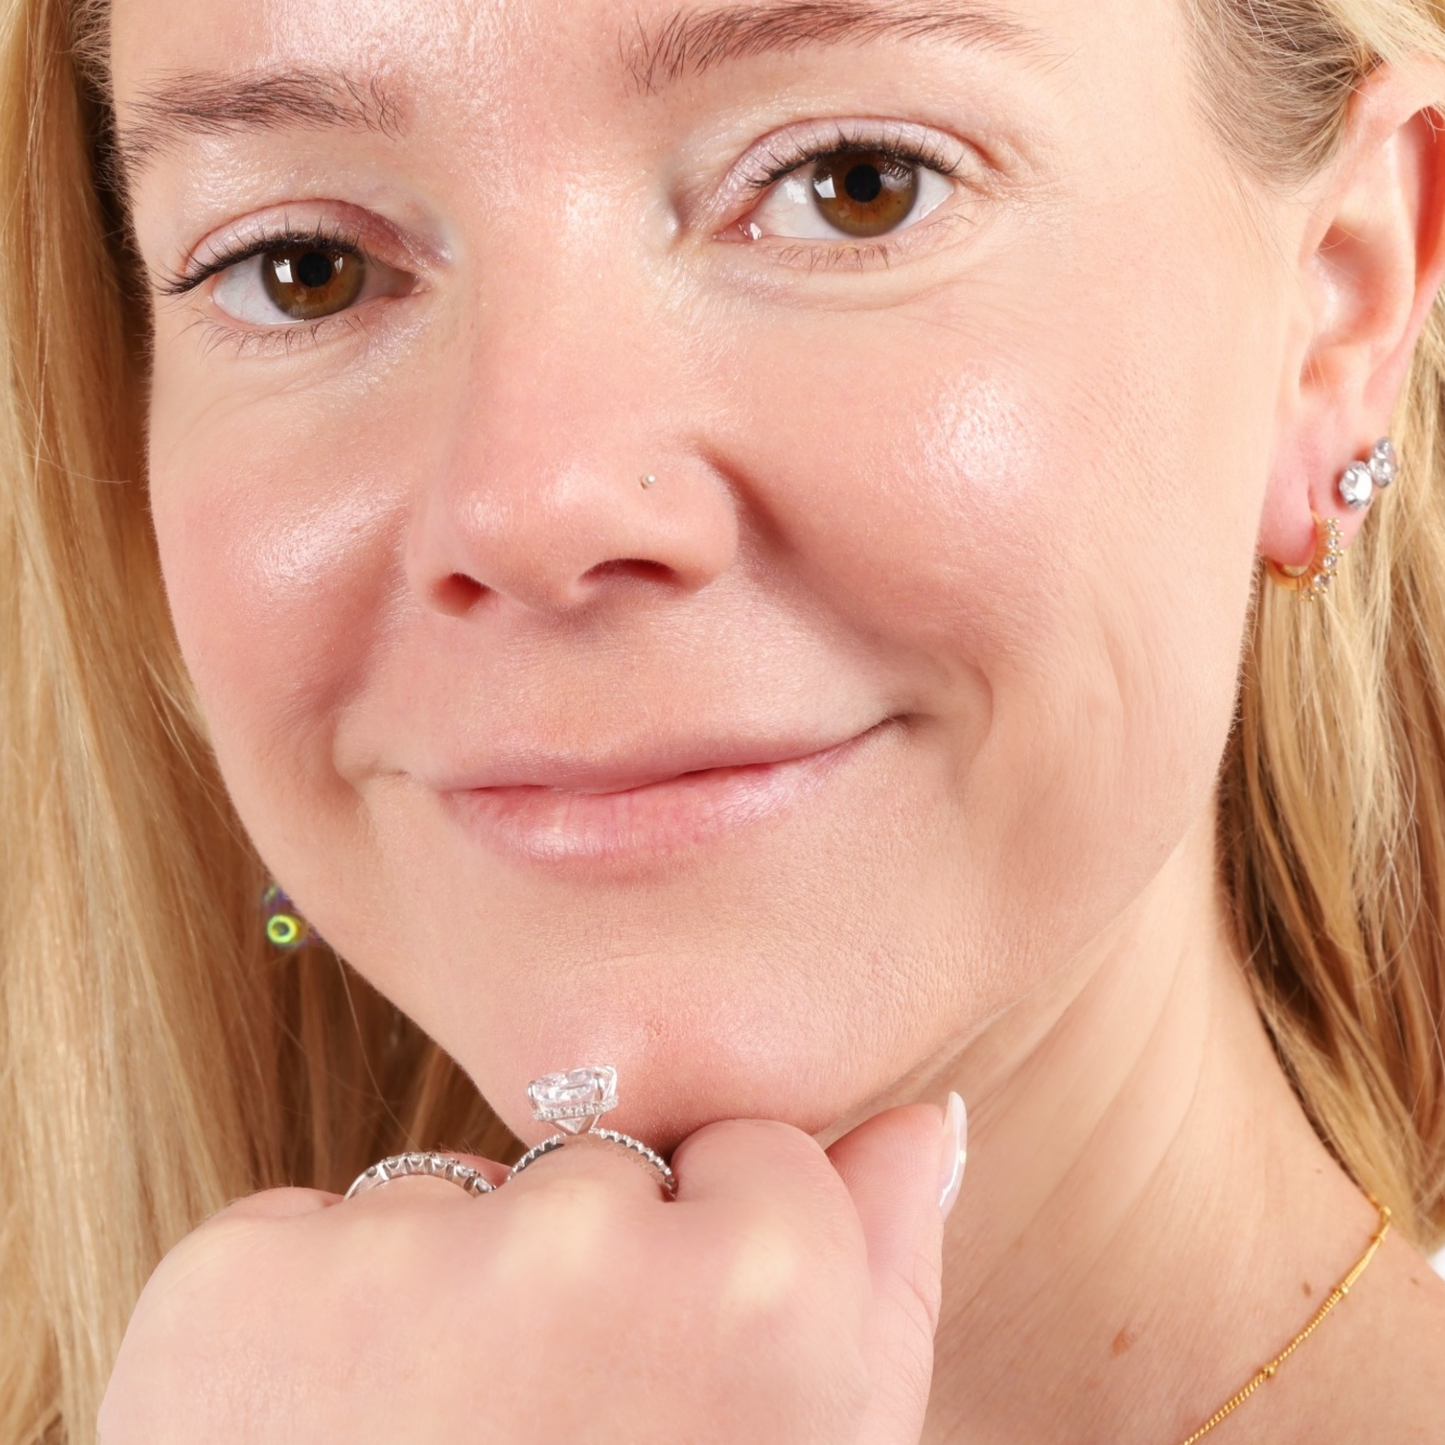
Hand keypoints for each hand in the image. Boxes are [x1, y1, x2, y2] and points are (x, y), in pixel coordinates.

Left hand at [98, 1102, 960, 1444]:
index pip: (752, 1151)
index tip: (676, 1385)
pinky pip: (303, 1234)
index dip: (713, 1276)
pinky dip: (303, 1324)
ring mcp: (392, 1261)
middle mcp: (579, 1241)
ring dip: (437, 1302)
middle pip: (597, 1171)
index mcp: (759, 1295)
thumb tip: (924, 1117)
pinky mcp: (232, 1285)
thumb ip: (886, 1285)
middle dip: (578, 1282)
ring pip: (451, 1197)